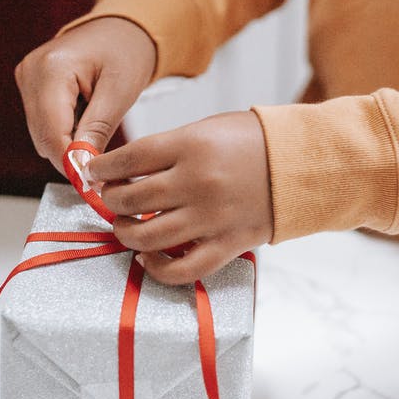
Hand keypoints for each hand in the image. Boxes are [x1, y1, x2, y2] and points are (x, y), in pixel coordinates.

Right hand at [15, 17, 155, 172]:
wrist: (121, 28)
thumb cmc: (126, 49)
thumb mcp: (120, 91)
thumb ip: (98, 130)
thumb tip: (83, 166)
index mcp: (51, 69)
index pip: (51, 132)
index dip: (70, 163)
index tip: (92, 185)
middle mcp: (31, 72)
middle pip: (43, 137)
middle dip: (72, 155)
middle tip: (104, 166)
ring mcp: (27, 78)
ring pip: (42, 135)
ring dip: (70, 144)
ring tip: (100, 131)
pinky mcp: (31, 86)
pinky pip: (44, 124)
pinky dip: (66, 132)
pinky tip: (88, 120)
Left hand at [87, 111, 273, 284]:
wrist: (304, 164)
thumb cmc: (254, 142)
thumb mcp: (207, 129)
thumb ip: (168, 149)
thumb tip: (126, 170)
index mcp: (191, 146)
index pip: (129, 160)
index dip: (103, 169)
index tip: (94, 172)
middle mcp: (198, 183)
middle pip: (132, 199)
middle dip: (111, 200)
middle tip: (111, 198)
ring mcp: (212, 217)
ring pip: (147, 236)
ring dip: (126, 233)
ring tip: (126, 226)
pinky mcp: (227, 244)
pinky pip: (181, 269)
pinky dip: (157, 269)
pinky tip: (148, 257)